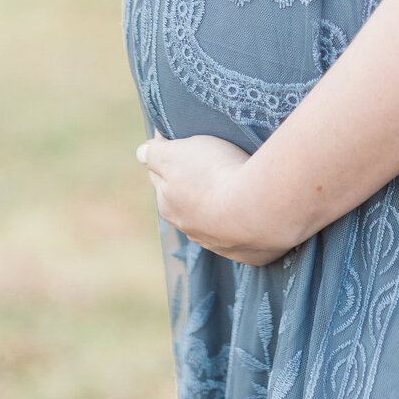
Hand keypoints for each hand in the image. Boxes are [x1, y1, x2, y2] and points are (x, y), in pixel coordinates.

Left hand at [136, 132, 299, 264]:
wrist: (257, 207)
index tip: (179, 144)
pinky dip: (242, 226)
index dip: (168, 159)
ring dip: (217, 208)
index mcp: (168, 204)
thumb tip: (141, 153)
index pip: (160, 177)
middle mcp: (190, 228)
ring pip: (212, 222)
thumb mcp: (177, 153)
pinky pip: (241, 238)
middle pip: (185, 202)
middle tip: (207, 165)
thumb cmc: (214, 174)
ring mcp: (219, 244)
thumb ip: (155, 154)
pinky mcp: (248, 253)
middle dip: (190, 187)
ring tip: (232, 189)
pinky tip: (251, 213)